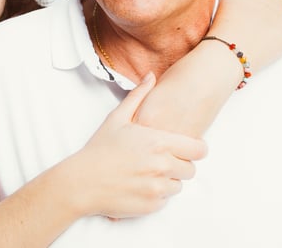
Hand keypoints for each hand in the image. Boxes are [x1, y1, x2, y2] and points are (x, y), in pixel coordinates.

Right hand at [66, 73, 206, 217]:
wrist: (82, 182)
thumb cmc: (100, 148)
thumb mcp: (118, 117)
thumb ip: (139, 95)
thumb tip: (151, 76)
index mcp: (159, 142)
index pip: (199, 149)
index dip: (195, 147)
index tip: (186, 147)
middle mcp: (163, 166)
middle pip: (191, 169)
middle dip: (180, 163)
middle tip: (160, 158)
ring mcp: (158, 188)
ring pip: (179, 185)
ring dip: (169, 179)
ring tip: (147, 171)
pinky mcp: (152, 206)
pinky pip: (166, 199)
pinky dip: (157, 193)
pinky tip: (139, 183)